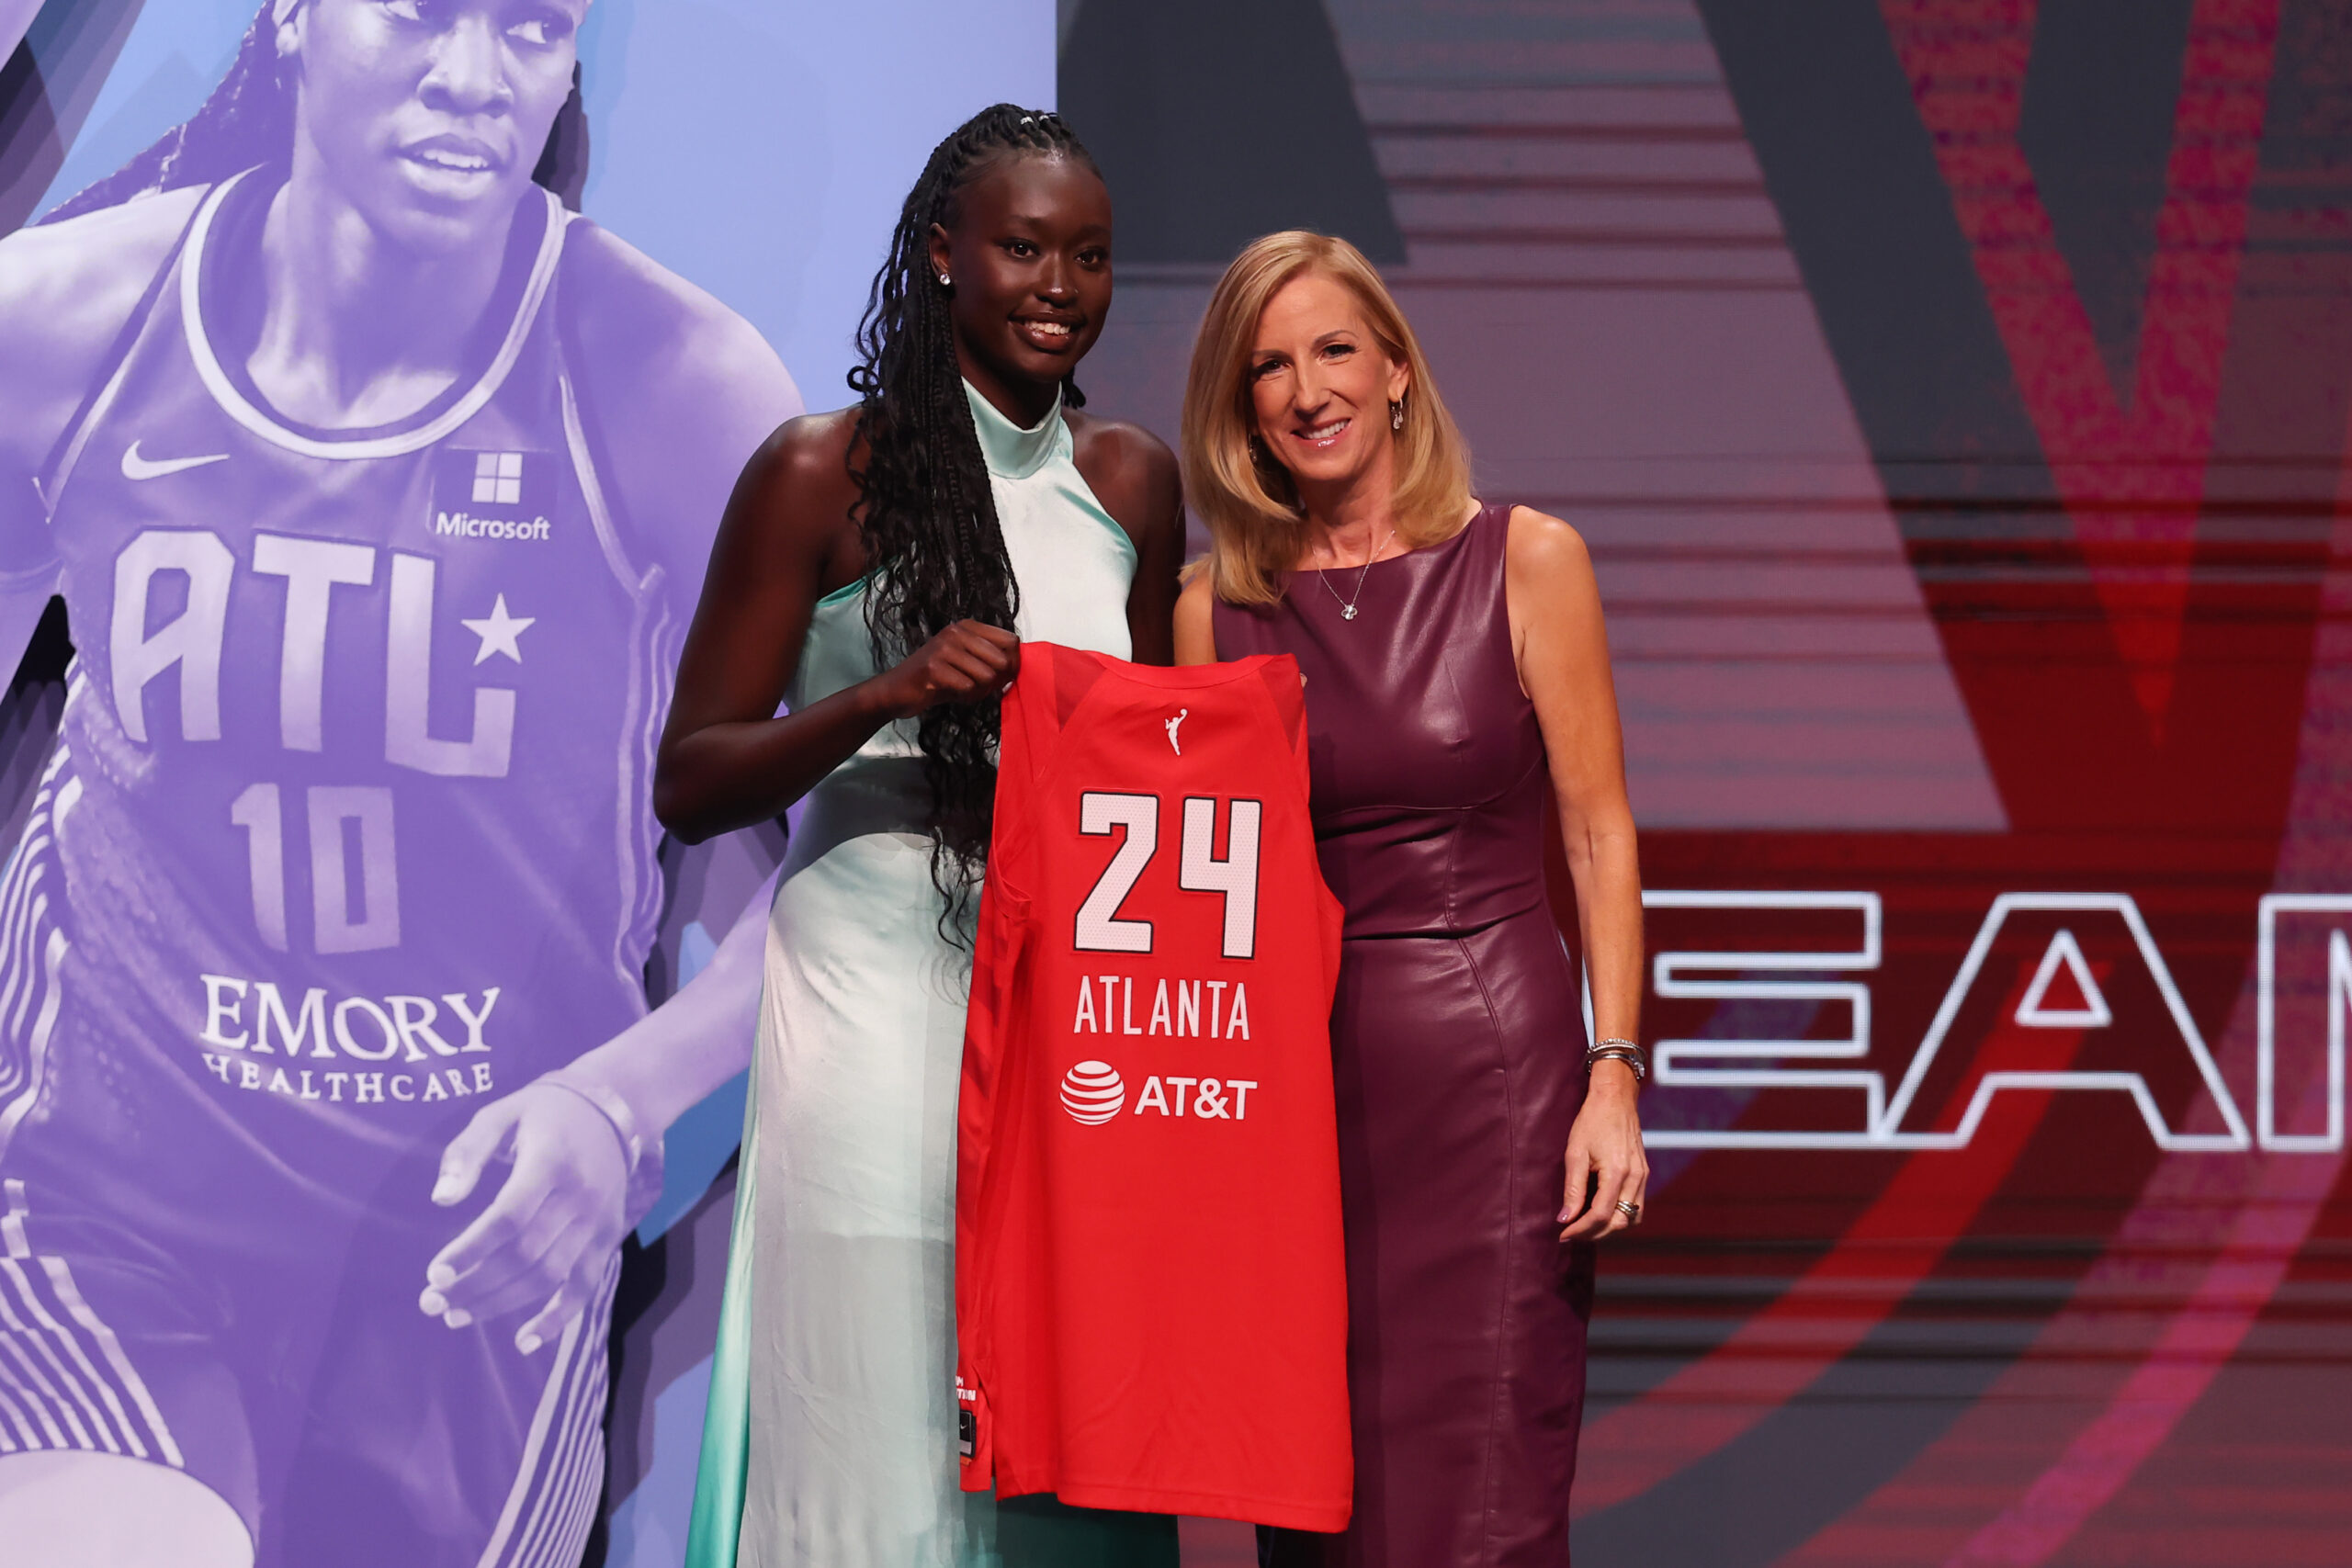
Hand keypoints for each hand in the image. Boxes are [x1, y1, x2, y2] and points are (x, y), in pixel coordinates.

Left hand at [419, 1081, 631, 1353]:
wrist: (615, 1108)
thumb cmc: (543, 1113)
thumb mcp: (500, 1113)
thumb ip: (468, 1152)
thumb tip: (441, 1199)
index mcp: (550, 1161)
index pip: (509, 1216)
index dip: (471, 1249)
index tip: (434, 1272)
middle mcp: (579, 1197)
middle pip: (525, 1254)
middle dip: (474, 1285)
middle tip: (432, 1303)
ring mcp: (597, 1222)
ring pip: (548, 1276)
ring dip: (501, 1304)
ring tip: (457, 1316)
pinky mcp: (607, 1239)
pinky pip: (584, 1287)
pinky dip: (557, 1319)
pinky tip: (525, 1341)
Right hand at [874, 619, 1019, 717]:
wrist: (897, 690)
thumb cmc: (937, 678)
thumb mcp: (967, 662)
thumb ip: (991, 660)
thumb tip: (1017, 668)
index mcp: (967, 627)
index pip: (1011, 640)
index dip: (1013, 663)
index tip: (1003, 678)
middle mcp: (956, 632)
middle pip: (1002, 660)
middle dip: (996, 681)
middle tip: (979, 688)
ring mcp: (943, 648)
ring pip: (987, 676)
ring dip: (978, 691)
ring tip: (962, 690)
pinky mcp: (933, 668)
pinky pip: (968, 687)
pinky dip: (964, 697)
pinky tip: (950, 693)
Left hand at [1558, 1061, 1647, 1240]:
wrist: (1615, 1099)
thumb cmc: (1591, 1121)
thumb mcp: (1575, 1153)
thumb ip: (1572, 1189)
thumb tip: (1565, 1219)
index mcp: (1618, 1172)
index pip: (1601, 1215)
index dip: (1581, 1229)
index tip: (1563, 1234)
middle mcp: (1636, 1177)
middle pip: (1619, 1222)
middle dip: (1594, 1233)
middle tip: (1571, 1232)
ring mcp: (1643, 1176)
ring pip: (1632, 1218)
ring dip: (1609, 1227)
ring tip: (1585, 1225)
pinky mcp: (1644, 1173)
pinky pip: (1636, 1206)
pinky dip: (1620, 1215)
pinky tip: (1601, 1211)